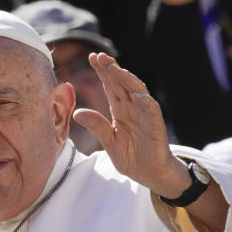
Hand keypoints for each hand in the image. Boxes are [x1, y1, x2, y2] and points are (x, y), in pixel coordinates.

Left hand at [73, 53, 189, 197]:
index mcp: (120, 110)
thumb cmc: (132, 157)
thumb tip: (76, 113)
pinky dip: (145, 102)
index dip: (102, 71)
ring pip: (137, 91)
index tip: (92, 57)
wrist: (150, 175)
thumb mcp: (109, 142)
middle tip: (100, 56)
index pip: (110, 86)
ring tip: (115, 69)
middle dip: (111, 69)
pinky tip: (136, 96)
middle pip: (122, 83)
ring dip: (127, 79)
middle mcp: (132, 108)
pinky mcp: (156, 126)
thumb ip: (96, 126)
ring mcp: (145, 115)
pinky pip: (152, 110)